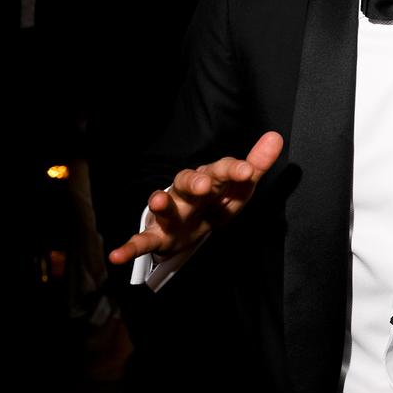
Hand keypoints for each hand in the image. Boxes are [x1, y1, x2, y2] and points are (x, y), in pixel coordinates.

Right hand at [107, 131, 282, 264]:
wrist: (187, 227)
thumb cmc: (215, 202)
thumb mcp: (239, 188)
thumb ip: (256, 166)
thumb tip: (276, 137)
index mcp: (211, 179)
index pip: (222, 170)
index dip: (234, 170)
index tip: (248, 171)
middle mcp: (187, 192)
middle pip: (190, 182)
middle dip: (196, 182)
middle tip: (205, 184)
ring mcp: (170, 213)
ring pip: (164, 205)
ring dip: (160, 204)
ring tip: (159, 202)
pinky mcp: (157, 236)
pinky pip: (141, 241)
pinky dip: (129, 247)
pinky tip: (116, 255)